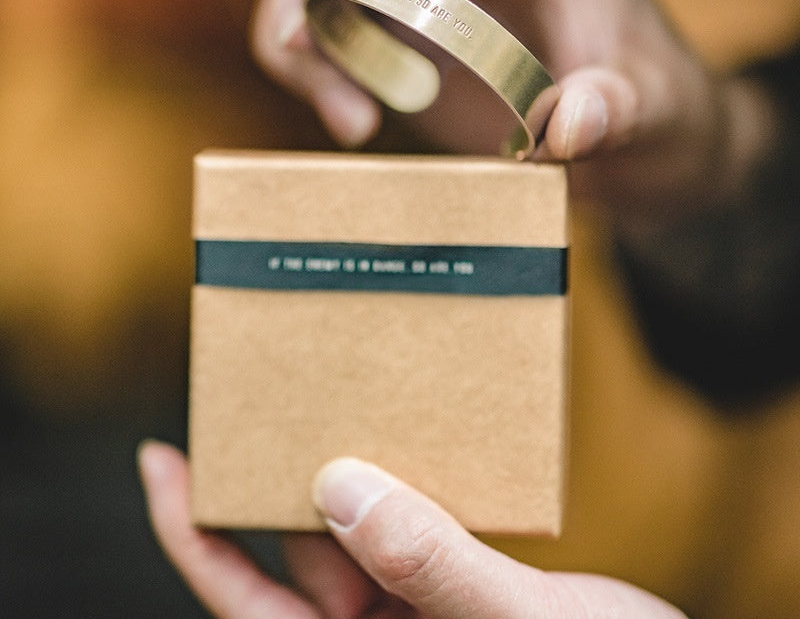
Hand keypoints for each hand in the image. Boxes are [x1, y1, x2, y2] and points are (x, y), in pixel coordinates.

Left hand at [138, 440, 686, 617]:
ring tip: (331, 410)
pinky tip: (400, 447)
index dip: (193, 537)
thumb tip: (340, 487)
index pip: (248, 606)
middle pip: (297, 562)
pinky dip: (396, 493)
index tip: (159, 459)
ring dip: (342, 482)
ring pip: (351, 543)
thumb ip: (432, 563)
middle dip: (277, 487)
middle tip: (262, 404)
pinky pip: (402, 537)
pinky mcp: (449, 597)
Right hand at [250, 0, 775, 233]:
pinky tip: (355, 124)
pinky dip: (317, 69)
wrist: (642, 145)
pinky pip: (329, 27)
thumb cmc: (657, 112)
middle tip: (303, 41)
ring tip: (351, 120)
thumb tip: (569, 124)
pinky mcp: (406, 37)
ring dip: (300, 32)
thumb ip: (617, 110)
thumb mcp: (653, 111)